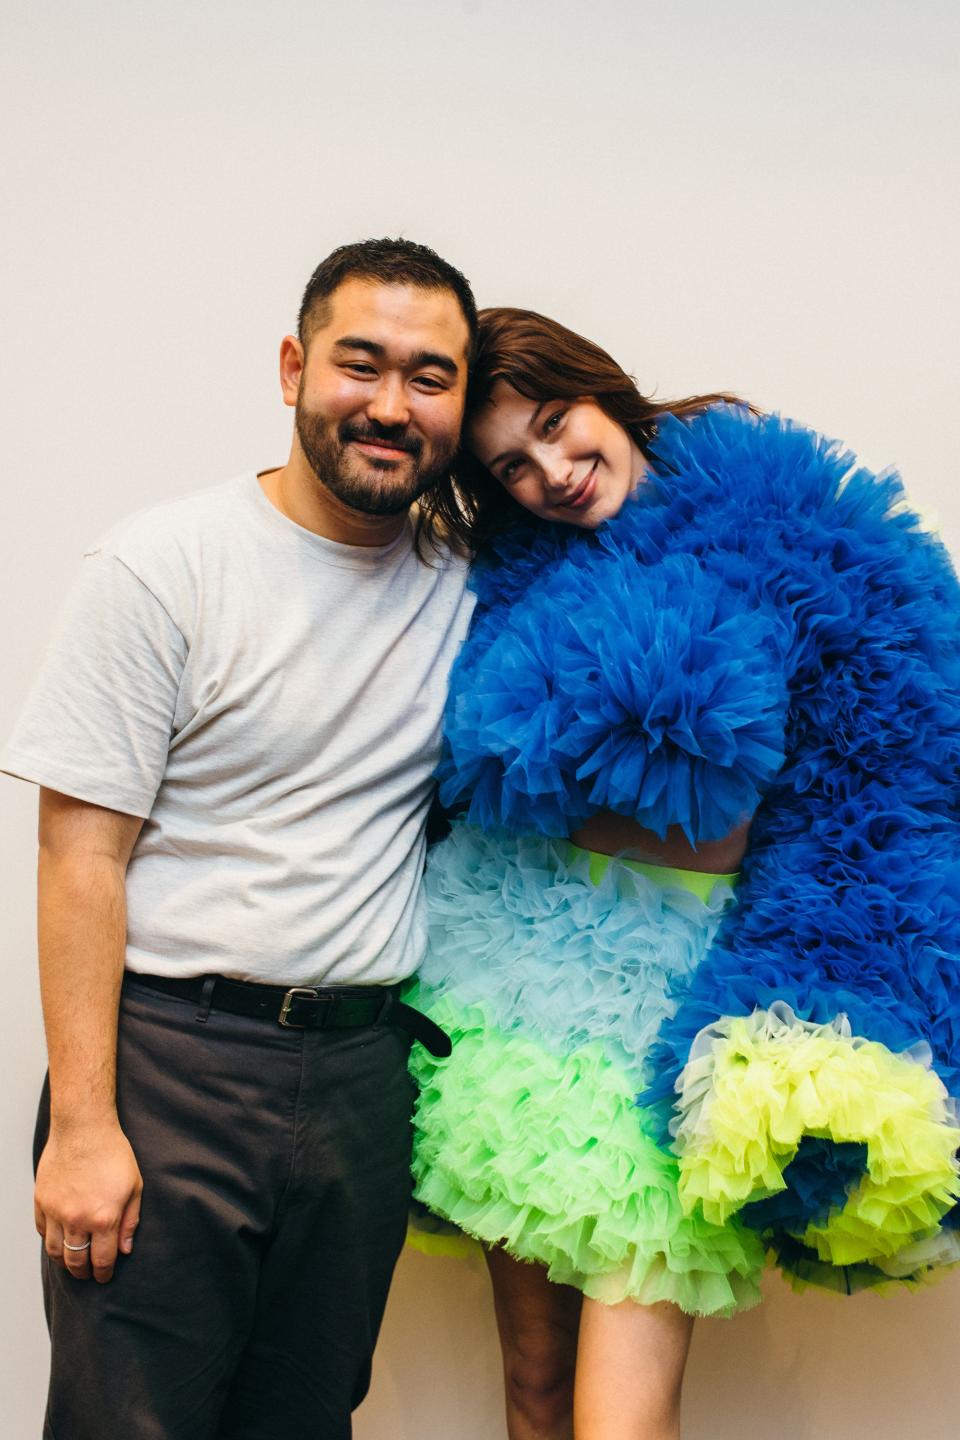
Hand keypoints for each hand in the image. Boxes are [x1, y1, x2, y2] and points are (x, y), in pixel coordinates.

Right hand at [34, 1120, 142, 1283]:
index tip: (105, 1277)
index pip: (102, 1260)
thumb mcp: (134, 1186)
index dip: (104, 1273)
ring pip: (55, 1251)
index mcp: (104, 1218)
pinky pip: (41, 1231)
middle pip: (76, 1262)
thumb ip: (130, 1221)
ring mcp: (55, 1212)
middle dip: (84, 1273)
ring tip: (73, 1263)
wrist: (84, 1128)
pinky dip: (49, 1240)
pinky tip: (59, 1240)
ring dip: (64, 1262)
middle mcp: (77, 1220)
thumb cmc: (113, 1154)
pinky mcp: (41, 1201)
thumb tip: (125, 1249)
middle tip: (89, 1274)